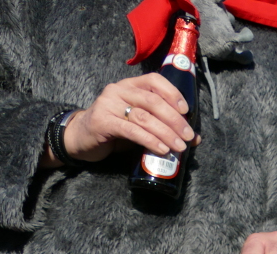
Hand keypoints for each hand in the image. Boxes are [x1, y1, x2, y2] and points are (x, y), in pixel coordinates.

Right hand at [45, 74, 198, 166]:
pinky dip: (149, 140)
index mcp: (130, 86)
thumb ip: (164, 127)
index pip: (154, 80)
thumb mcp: (141, 125)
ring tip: (179, 146)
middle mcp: (119, 90)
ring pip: (144, 117)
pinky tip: (162, 149)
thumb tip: (195, 138)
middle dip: (174, 120)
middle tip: (188, 136)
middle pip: (153, 101)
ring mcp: (108, 104)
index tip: (187, 110)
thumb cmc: (116, 129)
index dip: (173, 93)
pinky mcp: (103, 122)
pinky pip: (131, 131)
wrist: (81, 137)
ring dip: (165, 133)